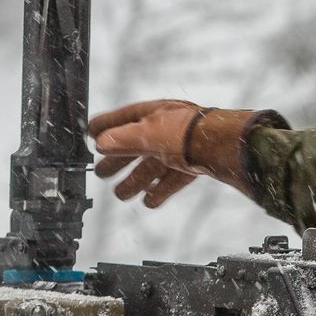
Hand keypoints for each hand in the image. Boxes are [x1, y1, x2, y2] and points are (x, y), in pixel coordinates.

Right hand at [90, 101, 285, 205]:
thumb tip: (101, 142)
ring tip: (121, 195)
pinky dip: (160, 190)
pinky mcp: (194, 164)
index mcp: (154, 113)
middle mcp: (166, 128)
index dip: (106, 126)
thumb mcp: (148, 134)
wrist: (224, 145)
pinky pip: (172, 179)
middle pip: (136, 145)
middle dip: (118, 161)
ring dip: (135, 181)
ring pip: (153, 165)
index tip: (90, 134)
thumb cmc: (187, 132)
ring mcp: (181, 147)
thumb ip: (123, 139)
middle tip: (100, 174)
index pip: (124, 118)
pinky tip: (149, 201)